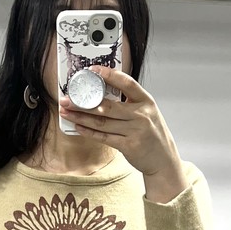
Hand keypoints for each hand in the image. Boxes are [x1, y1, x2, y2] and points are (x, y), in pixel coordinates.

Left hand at [60, 65, 189, 200]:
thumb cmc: (152, 134)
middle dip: (83, 102)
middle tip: (67, 99)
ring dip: (81, 117)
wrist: (163, 159)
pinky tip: (78, 127)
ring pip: (102, 122)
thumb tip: (102, 93)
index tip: (92, 70)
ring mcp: (135, 131)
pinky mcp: (128, 146)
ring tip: (66, 112)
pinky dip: (89, 132)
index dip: (109, 75)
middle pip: (107, 106)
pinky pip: (104, 137)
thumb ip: (129, 102)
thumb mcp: (147, 112)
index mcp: (146, 101)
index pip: (126, 82)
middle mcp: (141, 114)